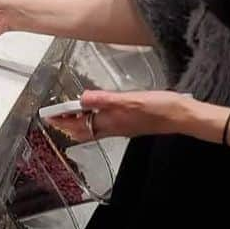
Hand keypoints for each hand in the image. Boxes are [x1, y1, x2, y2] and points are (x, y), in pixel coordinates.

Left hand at [48, 88, 191, 141]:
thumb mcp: (131, 99)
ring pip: (93, 128)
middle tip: (54, 115)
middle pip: (84, 130)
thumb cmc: (159, 108)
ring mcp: (122, 127)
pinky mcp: (130, 124)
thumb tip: (82, 98)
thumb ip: (105, 99)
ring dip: (79, 122)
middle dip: (67, 124)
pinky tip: (98, 111)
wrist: (181, 116)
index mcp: (111, 121)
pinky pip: (105, 125)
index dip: (62, 118)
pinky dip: (94, 119)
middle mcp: (114, 127)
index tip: (48, 114)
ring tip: (69, 114)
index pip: (79, 123)